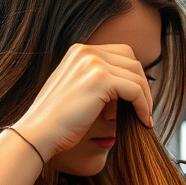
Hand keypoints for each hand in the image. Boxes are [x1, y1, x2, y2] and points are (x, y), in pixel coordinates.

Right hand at [10, 43, 153, 159]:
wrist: (40, 133)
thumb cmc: (59, 121)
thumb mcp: (78, 91)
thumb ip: (98, 82)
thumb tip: (129, 86)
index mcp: (79, 51)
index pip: (120, 54)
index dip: (133, 76)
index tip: (138, 99)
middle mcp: (86, 51)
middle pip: (132, 60)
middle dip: (142, 84)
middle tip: (144, 109)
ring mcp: (92, 62)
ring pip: (137, 75)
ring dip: (145, 98)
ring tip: (144, 117)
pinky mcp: (101, 79)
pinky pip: (135, 89)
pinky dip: (143, 106)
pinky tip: (143, 121)